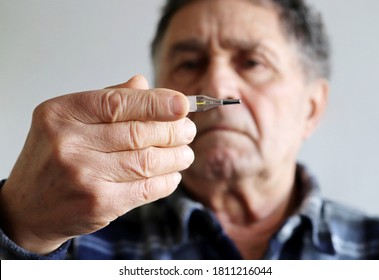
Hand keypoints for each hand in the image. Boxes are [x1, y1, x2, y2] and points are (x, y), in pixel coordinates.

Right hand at [0, 75, 195, 253]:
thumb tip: (144, 84)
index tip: (182, 104)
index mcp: (61, 114)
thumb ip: (107, 100)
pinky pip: (146, 189)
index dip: (157, 103)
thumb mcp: (67, 120)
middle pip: (138, 132)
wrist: (28, 207)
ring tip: (186, 153)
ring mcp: (84, 176)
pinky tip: (173, 174)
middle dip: (174, 131)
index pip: (119, 103)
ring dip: (176, 156)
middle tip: (188, 130)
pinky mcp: (99, 204)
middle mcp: (70, 143)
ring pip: (147, 161)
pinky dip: (167, 181)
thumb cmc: (52, 158)